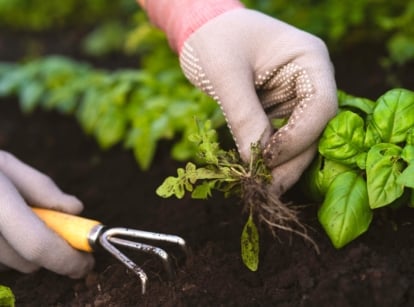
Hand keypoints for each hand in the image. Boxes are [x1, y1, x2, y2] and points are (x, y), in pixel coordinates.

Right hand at [0, 150, 93, 277]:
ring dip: (24, 250)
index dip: (67, 259)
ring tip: (13, 220)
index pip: (38, 244)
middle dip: (51, 252)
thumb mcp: (5, 166)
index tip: (86, 262)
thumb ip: (42, 188)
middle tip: (62, 236)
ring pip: (10, 264)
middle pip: (27, 261)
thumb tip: (76, 209)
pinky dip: (5, 250)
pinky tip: (1, 228)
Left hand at [145, 2, 337, 194]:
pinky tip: (256, 173)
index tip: (268, 159)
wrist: (203, 29)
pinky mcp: (278, 110)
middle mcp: (309, 80)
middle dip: (290, 160)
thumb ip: (243, 115)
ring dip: (281, 165)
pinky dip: (269, 157)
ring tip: (261, 188)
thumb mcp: (225, 73)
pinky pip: (280, 138)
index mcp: (309, 60)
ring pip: (299, 139)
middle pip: (314, 129)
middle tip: (267, 188)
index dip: (298, 137)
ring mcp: (295, 96)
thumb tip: (254, 161)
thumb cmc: (215, 38)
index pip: (320, 106)